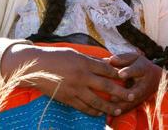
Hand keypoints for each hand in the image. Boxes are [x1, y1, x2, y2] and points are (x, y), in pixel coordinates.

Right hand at [1, 44, 130, 116]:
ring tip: (118, 110)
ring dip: (109, 107)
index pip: (107, 69)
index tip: (128, 78)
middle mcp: (81, 76)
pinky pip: (83, 107)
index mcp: (84, 62)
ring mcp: (74, 89)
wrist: (35, 66)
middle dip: (121, 92)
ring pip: (96, 100)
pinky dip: (93, 111)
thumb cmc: (56, 56)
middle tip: (132, 96)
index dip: (119, 74)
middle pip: (106, 86)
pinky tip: (100, 113)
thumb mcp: (75, 53)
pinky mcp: (67, 98)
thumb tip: (107, 63)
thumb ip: (91, 60)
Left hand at [107, 52, 167, 111]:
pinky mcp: (137, 104)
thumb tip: (110, 60)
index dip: (129, 72)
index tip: (120, 74)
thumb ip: (123, 58)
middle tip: (113, 97)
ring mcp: (141, 96)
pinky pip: (128, 110)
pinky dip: (119, 112)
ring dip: (120, 106)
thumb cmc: (141, 66)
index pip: (137, 70)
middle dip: (126, 95)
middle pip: (136, 91)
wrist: (157, 79)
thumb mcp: (135, 58)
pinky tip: (108, 115)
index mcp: (143, 69)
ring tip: (108, 108)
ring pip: (131, 103)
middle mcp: (143, 84)